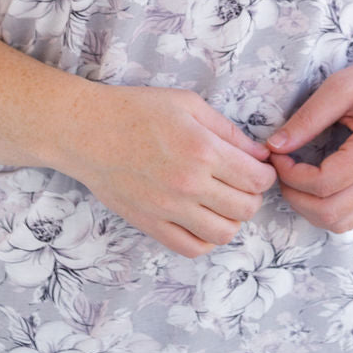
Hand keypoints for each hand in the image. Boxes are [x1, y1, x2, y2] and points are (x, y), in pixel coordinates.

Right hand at [60, 83, 277, 258]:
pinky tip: (202, 220)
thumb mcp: (187, 105)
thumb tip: (258, 155)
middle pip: (245, 208)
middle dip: (253, 196)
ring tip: (222, 203)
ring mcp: (169, 208)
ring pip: (223, 234)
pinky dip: (205, 240)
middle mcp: (189, 184)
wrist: (86, 131)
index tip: (260, 168)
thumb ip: (227, 130)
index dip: (266, 174)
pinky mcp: (150, 224)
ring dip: (232, 220)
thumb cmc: (136, 110)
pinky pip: (191, 248)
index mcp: (202, 150)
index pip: (256, 178)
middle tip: (242, 184)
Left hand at [265, 48, 352, 233]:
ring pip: (341, 222)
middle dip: (295, 197)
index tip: (276, 154)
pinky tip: (314, 182)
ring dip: (309, 208)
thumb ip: (306, 118)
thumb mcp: (340, 87)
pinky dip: (326, 207)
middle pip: (330, 213)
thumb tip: (275, 146)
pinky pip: (352, 215)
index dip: (290, 175)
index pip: (323, 184)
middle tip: (281, 169)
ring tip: (295, 178)